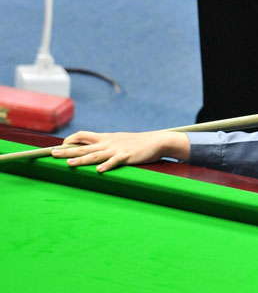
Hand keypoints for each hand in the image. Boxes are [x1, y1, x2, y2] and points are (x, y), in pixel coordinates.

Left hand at [51, 130, 189, 172]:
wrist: (156, 141)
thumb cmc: (136, 142)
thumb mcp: (118, 139)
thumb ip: (104, 143)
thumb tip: (90, 146)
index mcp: (105, 138)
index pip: (82, 135)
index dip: (70, 140)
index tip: (60, 146)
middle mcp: (108, 143)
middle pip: (83, 146)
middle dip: (66, 151)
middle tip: (52, 154)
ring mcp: (116, 149)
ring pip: (95, 155)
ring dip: (82, 160)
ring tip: (70, 164)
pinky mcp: (127, 156)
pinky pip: (115, 161)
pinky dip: (107, 165)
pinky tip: (100, 170)